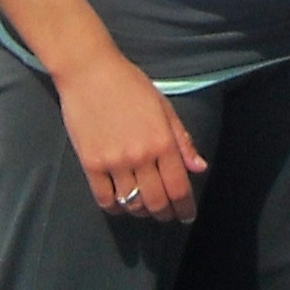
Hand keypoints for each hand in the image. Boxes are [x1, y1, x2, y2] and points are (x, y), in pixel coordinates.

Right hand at [57, 52, 206, 224]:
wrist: (90, 73)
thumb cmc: (131, 85)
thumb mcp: (164, 107)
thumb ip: (182, 140)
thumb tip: (199, 168)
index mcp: (163, 141)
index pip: (179, 187)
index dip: (185, 207)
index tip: (187, 216)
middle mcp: (141, 156)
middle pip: (156, 201)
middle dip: (165, 214)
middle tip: (168, 216)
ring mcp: (114, 162)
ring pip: (131, 203)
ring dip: (141, 211)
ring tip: (145, 209)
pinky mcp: (90, 164)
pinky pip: (104, 199)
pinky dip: (115, 207)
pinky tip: (120, 204)